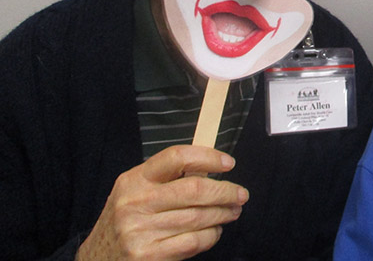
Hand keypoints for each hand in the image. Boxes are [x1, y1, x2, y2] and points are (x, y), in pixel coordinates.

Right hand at [76, 145, 248, 260]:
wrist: (95, 259)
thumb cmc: (124, 221)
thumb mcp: (135, 191)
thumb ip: (166, 178)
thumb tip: (211, 168)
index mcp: (134, 180)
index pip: (176, 157)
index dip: (207, 157)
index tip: (228, 163)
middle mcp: (135, 203)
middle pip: (194, 189)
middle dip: (225, 191)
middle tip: (241, 194)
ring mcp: (140, 231)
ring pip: (197, 217)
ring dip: (222, 214)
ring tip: (233, 211)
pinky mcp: (147, 255)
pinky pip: (192, 242)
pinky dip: (211, 236)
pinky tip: (215, 231)